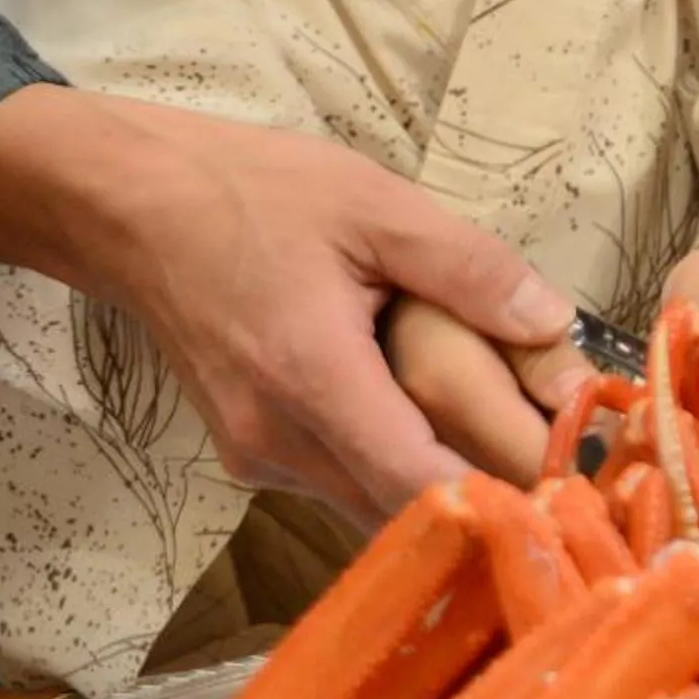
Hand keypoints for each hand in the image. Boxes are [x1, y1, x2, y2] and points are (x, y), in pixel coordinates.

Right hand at [0, 88, 578, 519]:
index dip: (500, 494)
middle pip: (406, 504)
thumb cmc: (252, 194)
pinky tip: (438, 417)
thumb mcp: (376, 206)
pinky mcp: (252, 455)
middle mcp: (278, 440)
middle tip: (564, 455)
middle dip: (488, 487)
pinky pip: (345, 482)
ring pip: (375, 502)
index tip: (569, 483)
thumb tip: (555, 324)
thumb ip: (470, 269)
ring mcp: (259, 456)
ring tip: (514, 431)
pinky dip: (399, 463)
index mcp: (312, 378)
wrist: (129, 206)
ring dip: (442, 476)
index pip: (417, 481)